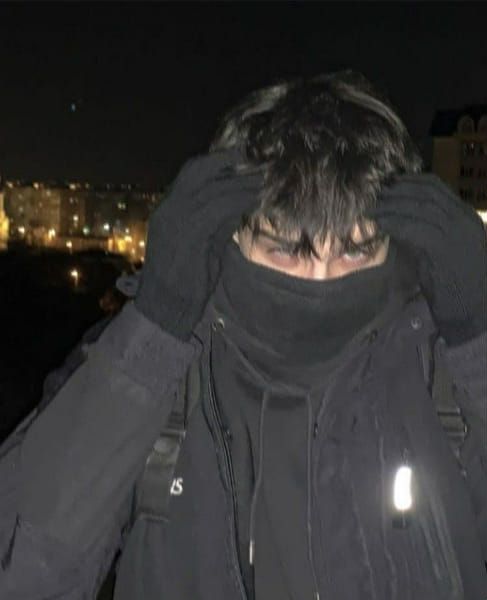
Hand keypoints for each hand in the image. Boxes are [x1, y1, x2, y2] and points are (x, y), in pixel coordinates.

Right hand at [135, 149, 261, 339]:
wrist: (166, 305)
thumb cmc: (184, 280)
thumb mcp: (201, 245)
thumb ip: (216, 225)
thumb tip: (239, 208)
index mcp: (167, 210)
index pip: (190, 174)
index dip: (215, 163)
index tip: (239, 158)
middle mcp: (169, 209)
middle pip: (197, 171)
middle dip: (226, 162)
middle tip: (254, 161)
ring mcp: (177, 220)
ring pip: (212, 189)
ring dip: (240, 183)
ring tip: (261, 181)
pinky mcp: (190, 234)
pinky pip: (218, 208)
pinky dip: (238, 201)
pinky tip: (254, 200)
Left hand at [371, 175, 486, 344]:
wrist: (473, 312)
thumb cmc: (455, 286)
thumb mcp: (441, 252)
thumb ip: (425, 233)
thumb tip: (398, 221)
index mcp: (465, 217)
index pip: (435, 187)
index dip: (408, 183)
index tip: (386, 188)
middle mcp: (464, 220)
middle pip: (426, 193)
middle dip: (397, 192)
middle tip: (375, 197)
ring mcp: (457, 233)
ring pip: (420, 207)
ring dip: (392, 206)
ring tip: (373, 210)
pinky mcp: (446, 249)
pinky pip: (417, 229)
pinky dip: (396, 224)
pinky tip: (382, 225)